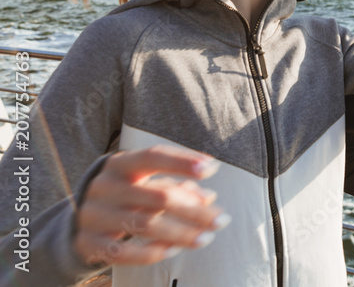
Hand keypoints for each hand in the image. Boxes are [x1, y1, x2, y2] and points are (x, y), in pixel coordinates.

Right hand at [74, 146, 228, 266]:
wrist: (77, 219)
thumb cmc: (126, 194)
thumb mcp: (146, 183)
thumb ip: (176, 187)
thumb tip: (208, 198)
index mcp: (120, 164)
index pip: (153, 156)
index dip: (182, 161)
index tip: (211, 169)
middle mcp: (104, 186)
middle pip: (157, 196)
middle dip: (194, 210)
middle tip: (222, 220)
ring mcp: (93, 215)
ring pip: (145, 225)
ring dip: (181, 233)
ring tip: (206, 238)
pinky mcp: (87, 243)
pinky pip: (123, 252)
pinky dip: (152, 252)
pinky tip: (175, 250)